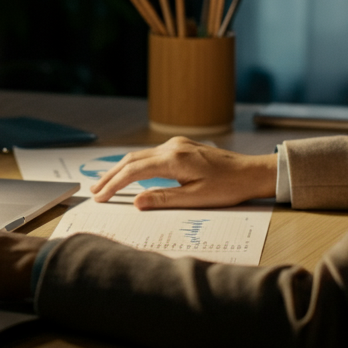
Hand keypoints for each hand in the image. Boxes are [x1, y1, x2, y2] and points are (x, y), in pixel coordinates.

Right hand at [91, 136, 276, 208]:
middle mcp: (172, 147)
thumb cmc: (229, 187)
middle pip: (131, 159)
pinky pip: (150, 155)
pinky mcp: (181, 147)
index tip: (100, 197)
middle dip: (110, 175)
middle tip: (94, 191)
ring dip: (121, 169)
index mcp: (174, 159)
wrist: (253, 172)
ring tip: (105, 184)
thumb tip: (136, 202)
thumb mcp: (197, 199)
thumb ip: (164, 199)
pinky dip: (135, 165)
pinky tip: (130, 174)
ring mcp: (176, 145)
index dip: (114, 184)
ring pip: (139, 155)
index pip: (134, 171)